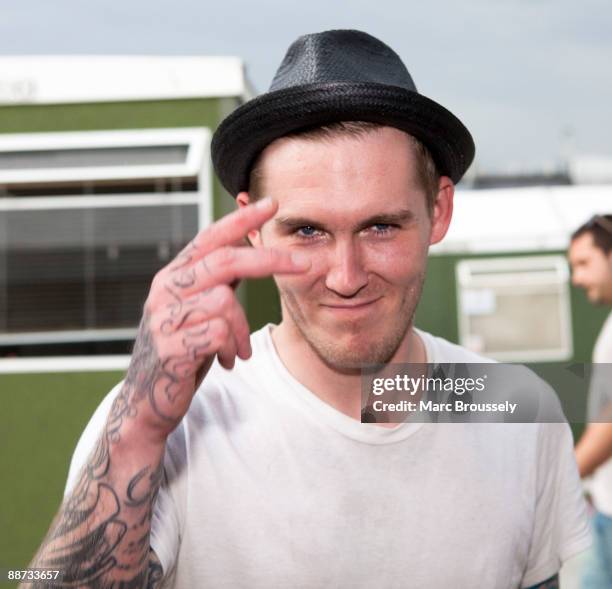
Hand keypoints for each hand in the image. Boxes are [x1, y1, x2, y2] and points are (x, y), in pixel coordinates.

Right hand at [121, 197, 308, 440]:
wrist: (148, 400)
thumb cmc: (182, 351)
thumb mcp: (199, 310)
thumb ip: (217, 283)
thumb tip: (249, 251)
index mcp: (174, 276)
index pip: (210, 238)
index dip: (241, 219)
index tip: (272, 204)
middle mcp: (165, 289)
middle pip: (225, 260)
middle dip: (271, 260)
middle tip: (304, 265)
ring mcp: (163, 317)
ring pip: (225, 301)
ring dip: (242, 329)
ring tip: (239, 350)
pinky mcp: (168, 347)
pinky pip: (218, 333)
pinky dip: (232, 347)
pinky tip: (227, 361)